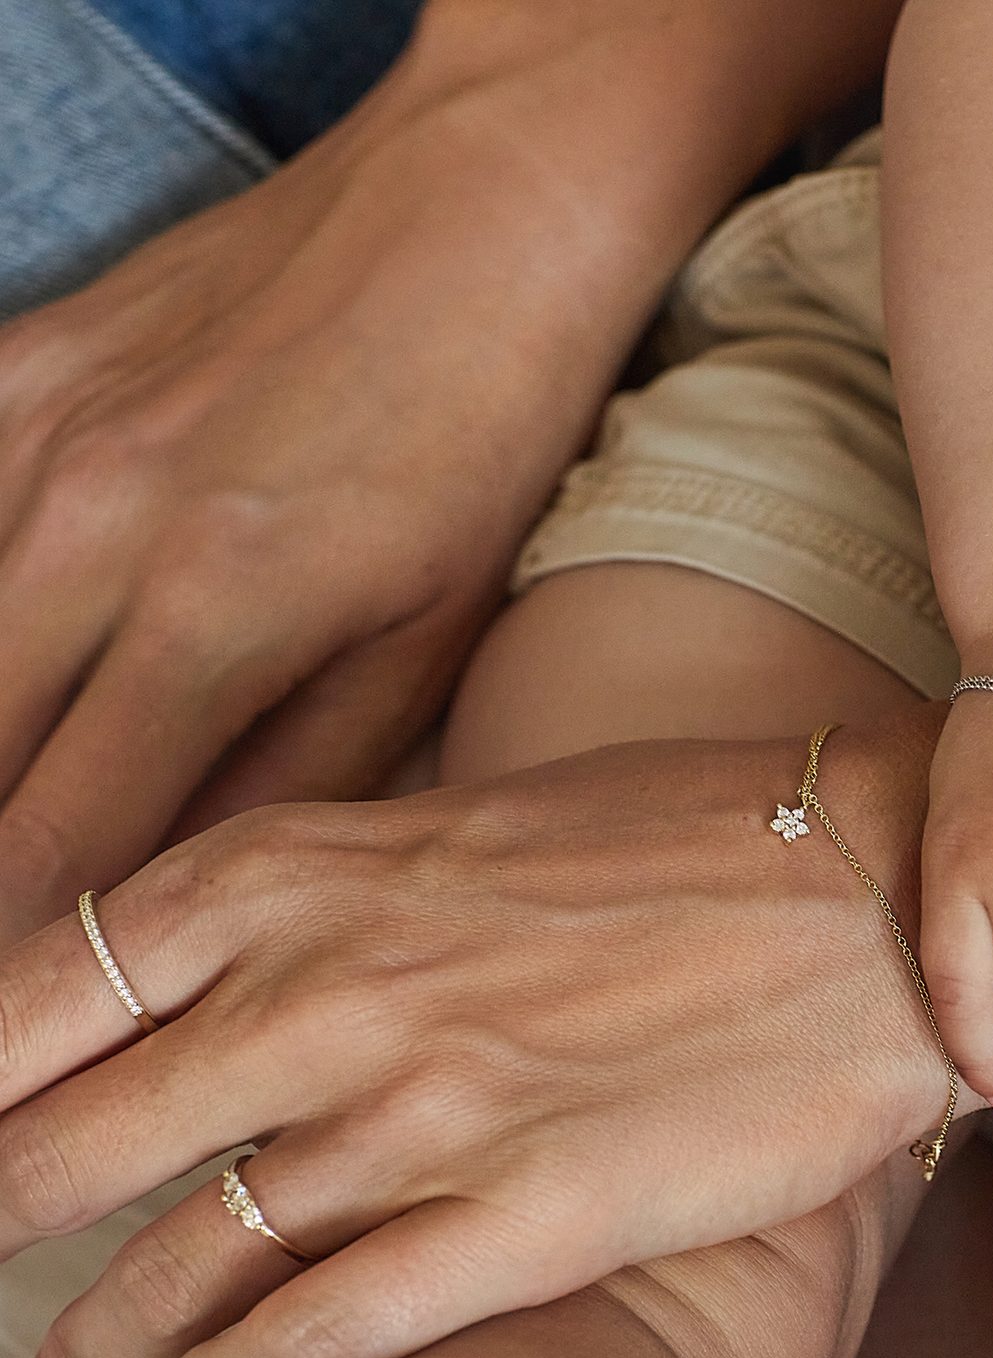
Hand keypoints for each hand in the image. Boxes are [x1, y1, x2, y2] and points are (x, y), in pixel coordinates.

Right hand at [0, 8, 720, 947]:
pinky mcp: (12, 368)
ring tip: (8, 875)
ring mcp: (31, 437)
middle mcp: (89, 530)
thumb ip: (300, 767)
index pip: (56, 857)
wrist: (480, 208)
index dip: (16, 983)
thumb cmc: (486, 432)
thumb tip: (186, 888)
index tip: (12, 1056)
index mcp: (219, 615)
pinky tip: (17, 693)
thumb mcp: (432, 629)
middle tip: (4, 1009)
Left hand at [0, 720, 959, 1357]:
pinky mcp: (530, 1216)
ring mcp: (428, 1109)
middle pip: (64, 1145)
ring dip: (95, 1347)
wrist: (869, 880)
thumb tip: (227, 973)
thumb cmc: (684, 830)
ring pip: (175, 1266)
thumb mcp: (466, 821)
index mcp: (311, 871)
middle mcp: (338, 991)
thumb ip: (335, 896)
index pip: (43, 988)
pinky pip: (316, 1335)